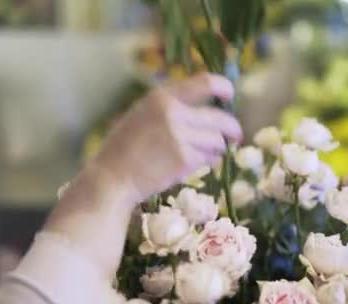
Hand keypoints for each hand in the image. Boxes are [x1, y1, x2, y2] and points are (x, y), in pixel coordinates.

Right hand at [44, 73, 241, 275]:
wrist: (111, 178)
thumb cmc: (125, 149)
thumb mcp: (143, 115)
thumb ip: (171, 108)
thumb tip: (206, 108)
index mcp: (161, 96)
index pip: (206, 82)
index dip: (224, 88)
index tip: (230, 96)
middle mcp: (173, 112)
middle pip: (220, 117)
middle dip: (232, 128)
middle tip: (236, 135)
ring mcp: (180, 136)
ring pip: (218, 140)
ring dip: (218, 147)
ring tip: (207, 152)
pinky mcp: (184, 159)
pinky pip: (210, 157)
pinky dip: (209, 161)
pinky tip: (197, 163)